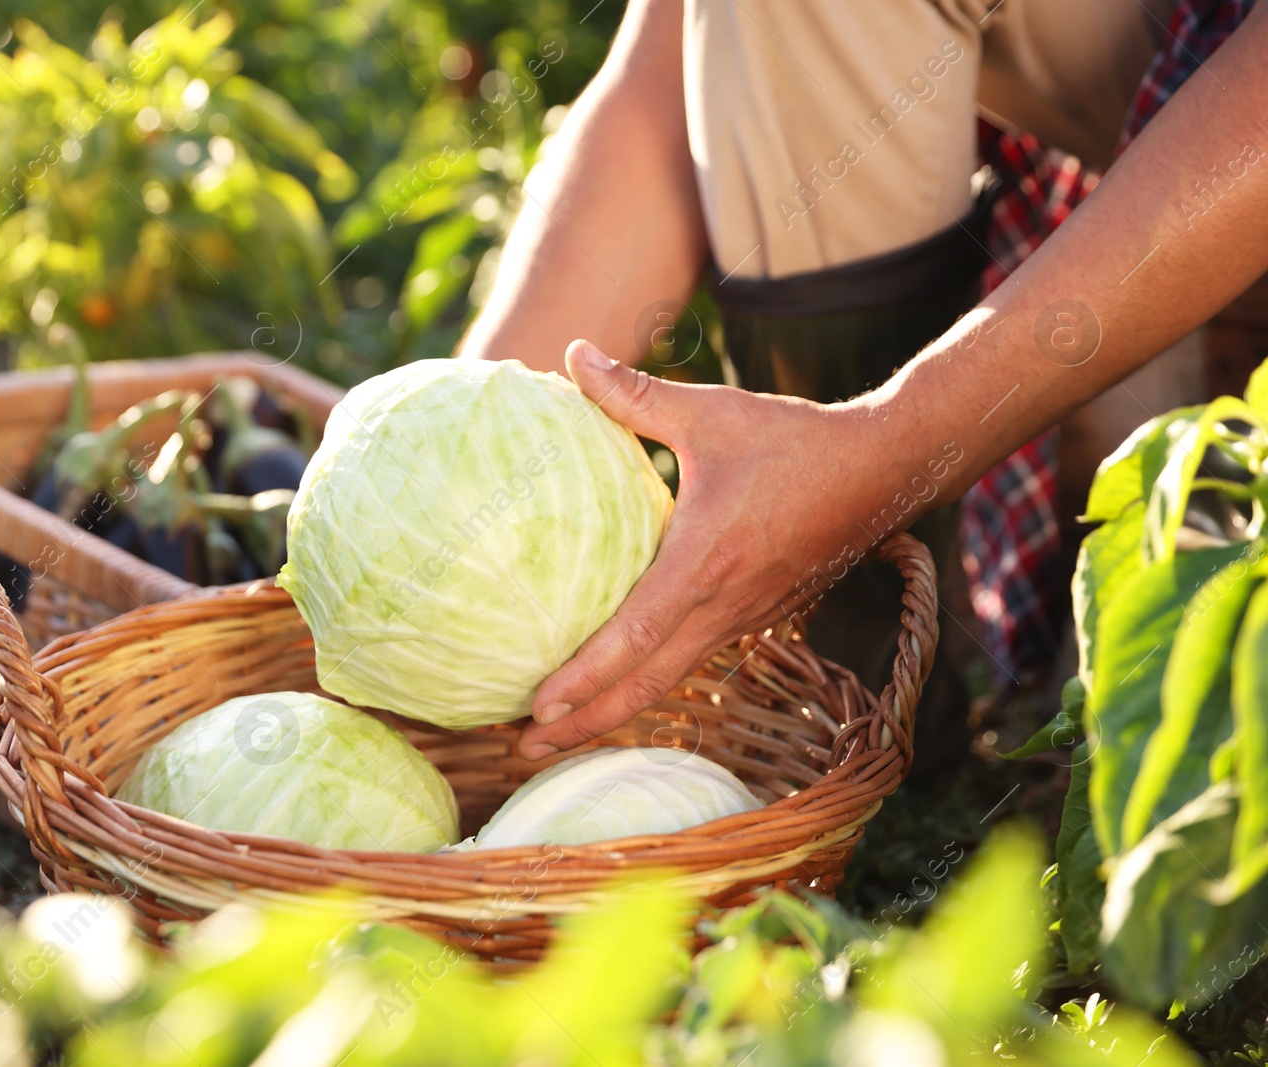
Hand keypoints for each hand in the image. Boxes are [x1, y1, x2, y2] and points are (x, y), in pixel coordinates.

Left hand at [517, 339, 892, 759]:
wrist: (884, 469)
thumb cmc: (793, 439)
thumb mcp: (710, 411)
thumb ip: (635, 394)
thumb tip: (571, 353)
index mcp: (705, 562)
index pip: (635, 637)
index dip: (583, 677)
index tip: (536, 706)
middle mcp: (725, 605)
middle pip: (646, 686)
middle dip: (582, 725)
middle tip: (522, 749)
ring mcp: (743, 619)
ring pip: (668, 683)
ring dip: (610, 714)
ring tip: (554, 735)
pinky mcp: (754, 619)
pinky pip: (689, 663)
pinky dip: (645, 687)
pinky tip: (612, 692)